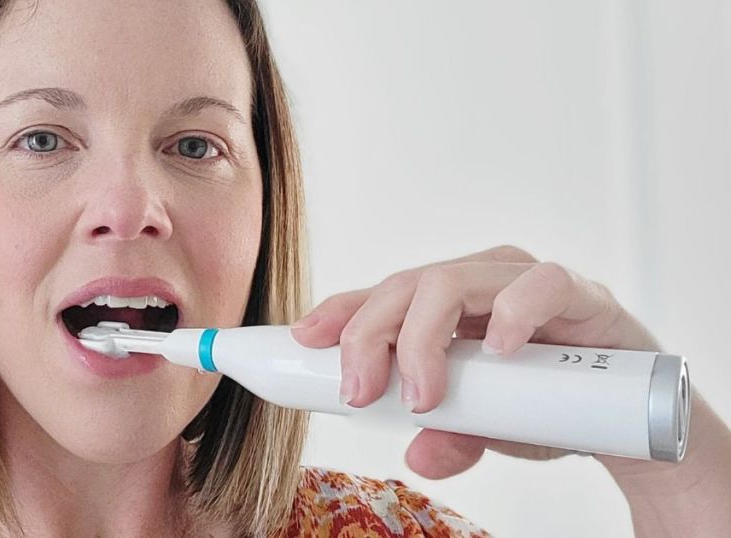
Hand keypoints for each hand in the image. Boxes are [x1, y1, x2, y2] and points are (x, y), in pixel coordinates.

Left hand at [290, 245, 662, 478]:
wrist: (627, 419)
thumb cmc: (545, 407)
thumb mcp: (485, 430)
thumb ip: (450, 435)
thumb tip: (416, 457)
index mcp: (446, 306)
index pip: (382, 296)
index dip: (340, 312)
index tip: (304, 340)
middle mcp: (477, 281)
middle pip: (405, 286)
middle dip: (371, 337)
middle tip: (362, 395)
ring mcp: (523, 281)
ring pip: (453, 280)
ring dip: (425, 338)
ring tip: (424, 395)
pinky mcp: (576, 293)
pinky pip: (540, 284)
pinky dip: (514, 313)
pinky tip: (499, 348)